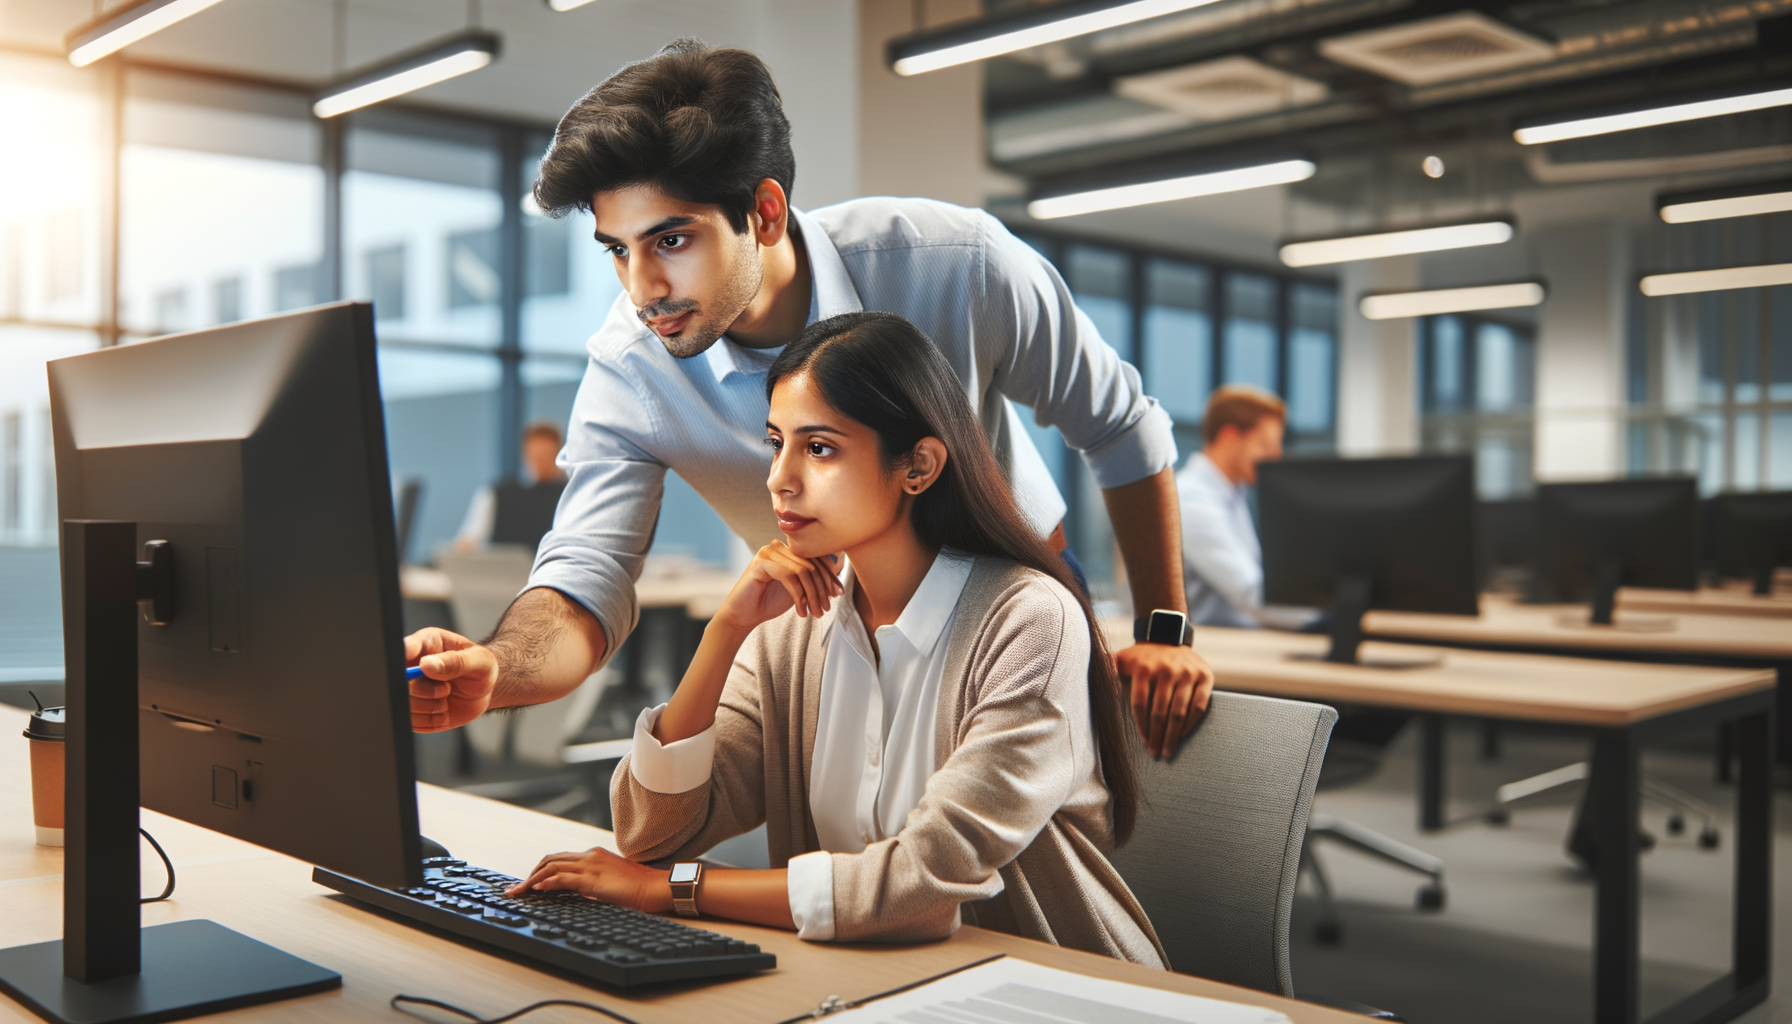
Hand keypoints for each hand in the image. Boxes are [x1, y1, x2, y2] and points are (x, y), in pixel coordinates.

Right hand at [406, 627, 499, 731]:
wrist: (484, 690)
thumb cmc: (480, 668)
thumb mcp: (478, 660)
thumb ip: (455, 661)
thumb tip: (427, 665)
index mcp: (426, 644)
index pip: (403, 648)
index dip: (403, 659)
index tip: (418, 669)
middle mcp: (412, 665)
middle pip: (400, 683)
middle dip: (426, 691)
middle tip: (446, 688)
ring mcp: (411, 688)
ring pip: (405, 705)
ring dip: (430, 708)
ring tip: (446, 698)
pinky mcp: (413, 710)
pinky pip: (412, 722)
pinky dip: (431, 721)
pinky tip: (443, 711)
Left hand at [506, 847, 669, 912]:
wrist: (657, 887)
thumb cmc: (640, 887)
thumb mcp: (612, 883)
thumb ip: (596, 884)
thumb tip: (581, 892)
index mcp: (595, 856)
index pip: (561, 859)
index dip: (542, 870)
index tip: (529, 883)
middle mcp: (590, 856)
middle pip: (550, 860)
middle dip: (530, 874)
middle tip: (517, 889)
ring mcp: (590, 866)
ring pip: (551, 867)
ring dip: (531, 880)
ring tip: (518, 892)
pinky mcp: (592, 879)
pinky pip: (563, 878)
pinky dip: (546, 882)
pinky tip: (536, 889)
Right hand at [713, 543, 842, 635]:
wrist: (743, 615)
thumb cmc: (770, 601)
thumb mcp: (799, 589)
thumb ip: (814, 576)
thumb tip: (840, 565)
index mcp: (788, 549)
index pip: (817, 557)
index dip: (830, 576)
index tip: (839, 594)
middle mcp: (779, 546)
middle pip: (812, 564)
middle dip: (822, 589)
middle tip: (826, 609)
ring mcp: (768, 552)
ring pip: (803, 570)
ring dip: (812, 595)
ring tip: (815, 613)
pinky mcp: (760, 563)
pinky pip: (789, 576)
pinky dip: (798, 595)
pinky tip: (801, 611)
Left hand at [1115, 642, 1214, 758]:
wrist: (1169, 639)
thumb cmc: (1142, 658)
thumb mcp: (1122, 658)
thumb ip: (1107, 669)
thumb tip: (1095, 679)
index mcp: (1144, 667)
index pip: (1140, 704)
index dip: (1141, 726)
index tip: (1143, 741)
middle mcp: (1167, 669)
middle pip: (1160, 711)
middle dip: (1157, 736)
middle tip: (1155, 752)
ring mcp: (1188, 672)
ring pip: (1179, 711)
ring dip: (1173, 735)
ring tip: (1168, 750)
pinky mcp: (1205, 676)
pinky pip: (1199, 705)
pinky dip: (1191, 723)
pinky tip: (1183, 735)